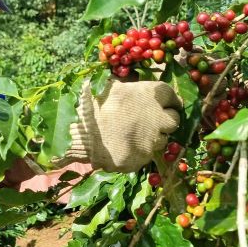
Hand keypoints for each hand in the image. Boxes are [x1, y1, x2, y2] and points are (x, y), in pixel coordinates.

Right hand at [59, 80, 180, 172]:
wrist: (75, 132)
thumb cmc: (91, 103)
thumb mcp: (113, 86)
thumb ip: (131, 88)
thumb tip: (141, 91)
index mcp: (150, 94)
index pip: (171, 96)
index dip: (167, 100)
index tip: (163, 104)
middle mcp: (157, 118)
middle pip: (172, 120)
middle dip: (163, 120)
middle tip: (148, 121)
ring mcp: (151, 142)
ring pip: (161, 141)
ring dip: (151, 138)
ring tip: (130, 134)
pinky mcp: (141, 160)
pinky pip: (144, 156)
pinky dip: (137, 152)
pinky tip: (122, 146)